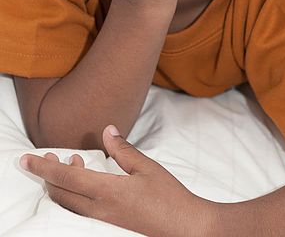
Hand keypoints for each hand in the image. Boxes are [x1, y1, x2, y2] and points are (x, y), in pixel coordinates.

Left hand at [20, 125, 215, 236]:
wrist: (184, 227)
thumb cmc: (169, 196)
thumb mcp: (147, 168)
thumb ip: (124, 150)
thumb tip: (107, 131)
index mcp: (108, 192)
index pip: (66, 179)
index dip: (44, 168)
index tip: (26, 159)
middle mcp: (100, 209)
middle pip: (61, 194)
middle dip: (48, 175)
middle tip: (48, 156)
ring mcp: (104, 220)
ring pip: (70, 204)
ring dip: (63, 184)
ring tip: (72, 162)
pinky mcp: (110, 224)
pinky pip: (82, 210)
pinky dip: (75, 194)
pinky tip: (87, 181)